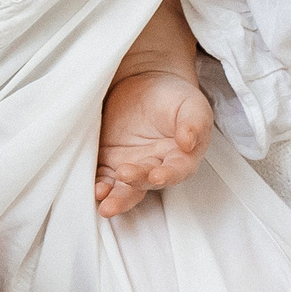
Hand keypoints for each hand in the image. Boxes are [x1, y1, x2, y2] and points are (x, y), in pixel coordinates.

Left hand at [96, 69, 213, 217]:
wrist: (147, 85)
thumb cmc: (174, 98)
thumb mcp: (190, 104)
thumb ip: (194, 121)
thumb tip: (188, 142)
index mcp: (181, 156)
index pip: (178, 170)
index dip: (169, 175)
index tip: (158, 175)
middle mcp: (157, 167)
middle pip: (148, 182)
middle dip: (136, 182)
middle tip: (125, 175)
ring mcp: (133, 167)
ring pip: (126, 189)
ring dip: (116, 199)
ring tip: (107, 206)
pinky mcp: (111, 163)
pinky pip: (105, 179)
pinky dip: (100, 186)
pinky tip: (96, 191)